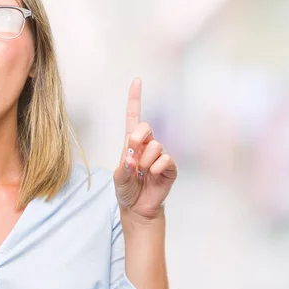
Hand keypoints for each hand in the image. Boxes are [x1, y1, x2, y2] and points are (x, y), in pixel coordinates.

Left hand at [113, 78, 176, 221]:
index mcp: (131, 143)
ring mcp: (159, 155)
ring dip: (144, 161)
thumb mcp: (118, 178)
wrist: (137, 208)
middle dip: (137, 138)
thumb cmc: (126, 190)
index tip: (137, 80)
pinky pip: (165, 159)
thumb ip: (122, 168)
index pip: (134, 116)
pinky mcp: (169, 167)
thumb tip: (131, 158)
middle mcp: (147, 145)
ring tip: (142, 173)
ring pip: (155, 146)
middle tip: (131, 154)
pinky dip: (155, 168)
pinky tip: (151, 176)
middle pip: (145, 127)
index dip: (135, 98)